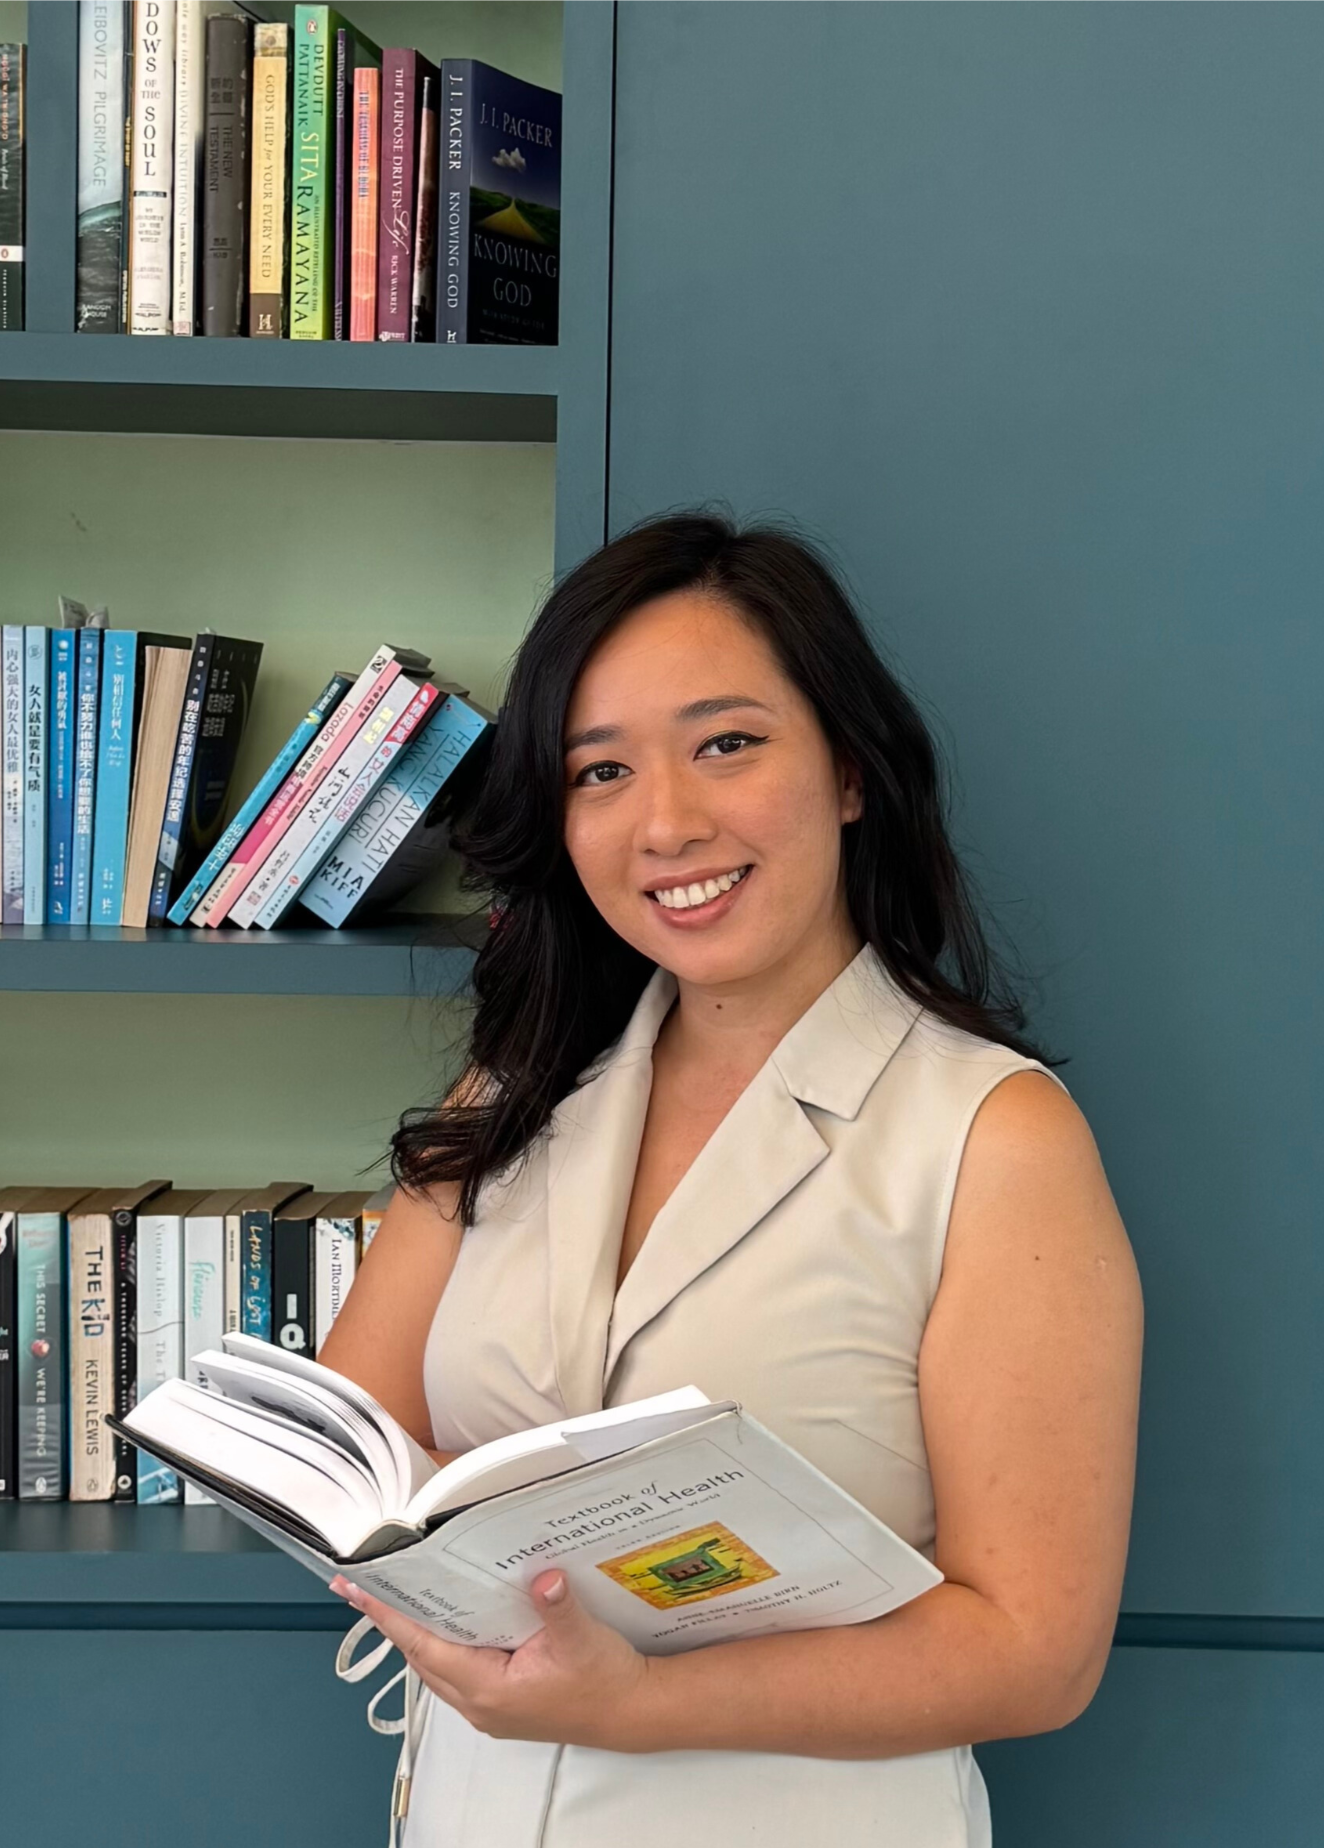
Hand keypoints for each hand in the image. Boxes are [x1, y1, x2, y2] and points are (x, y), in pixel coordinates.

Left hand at [330, 1570, 654, 1750]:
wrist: (630, 1712)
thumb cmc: (605, 1685)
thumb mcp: (581, 1638)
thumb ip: (557, 1608)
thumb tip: (543, 1580)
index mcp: (486, 1689)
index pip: (422, 1645)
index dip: (388, 1616)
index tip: (358, 1592)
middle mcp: (479, 1703)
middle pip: (421, 1655)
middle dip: (395, 1620)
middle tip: (371, 1584)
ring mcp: (488, 1706)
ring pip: (437, 1664)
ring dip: (419, 1632)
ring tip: (402, 1596)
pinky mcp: (500, 1701)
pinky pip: (457, 1669)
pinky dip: (445, 1643)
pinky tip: (453, 1621)